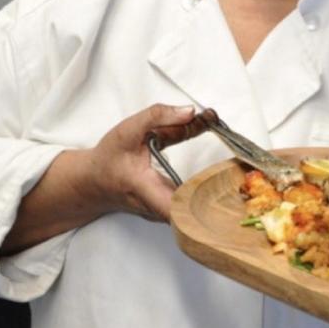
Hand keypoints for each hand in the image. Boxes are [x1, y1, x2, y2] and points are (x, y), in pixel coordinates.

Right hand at [0, 104, 202, 256]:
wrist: (94, 181)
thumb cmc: (109, 157)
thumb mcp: (128, 129)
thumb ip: (159, 116)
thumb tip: (192, 112)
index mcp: (144, 187)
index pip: (175, 207)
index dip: (201, 200)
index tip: (218, 179)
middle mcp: (156, 209)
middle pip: (195, 207)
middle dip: (217, 183)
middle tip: (234, 159)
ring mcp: (163, 215)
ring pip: (195, 206)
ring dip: (212, 182)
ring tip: (220, 163)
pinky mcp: (169, 213)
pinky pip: (191, 203)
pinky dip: (204, 185)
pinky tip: (211, 168)